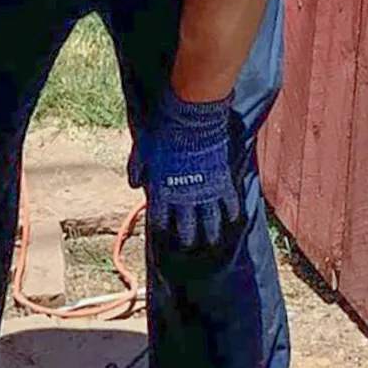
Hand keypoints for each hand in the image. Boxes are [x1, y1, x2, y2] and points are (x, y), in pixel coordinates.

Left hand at [136, 90, 242, 248]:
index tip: (164, 234)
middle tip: (188, 246)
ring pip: (209, 221)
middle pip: (186, 227)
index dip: (162, 228)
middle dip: (187, 238)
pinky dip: (231, 212)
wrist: (191, 121)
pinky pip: (229, 203)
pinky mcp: (221, 182)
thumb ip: (136, 170)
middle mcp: (183, 198)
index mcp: (163, 192)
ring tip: (211, 242)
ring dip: (210, 233)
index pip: (160, 219)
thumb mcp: (143, 152)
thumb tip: (134, 185)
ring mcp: (205, 192)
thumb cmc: (164, 134)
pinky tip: (232, 219)